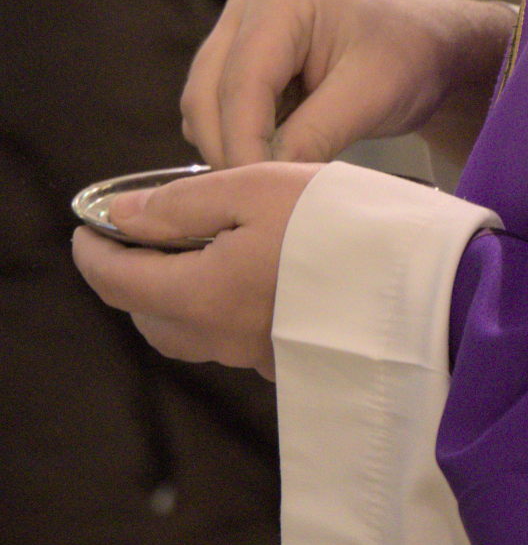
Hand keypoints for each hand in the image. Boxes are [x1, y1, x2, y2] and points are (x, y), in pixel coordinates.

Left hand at [71, 162, 317, 378]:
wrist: (424, 285)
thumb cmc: (340, 225)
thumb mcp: (257, 187)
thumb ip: (182, 203)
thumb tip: (119, 217)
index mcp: (201, 295)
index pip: (119, 281)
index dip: (93, 251)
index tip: (85, 225)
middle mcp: (220, 337)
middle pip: (149, 315)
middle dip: (130, 275)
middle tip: (137, 231)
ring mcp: (257, 355)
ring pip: (188, 329)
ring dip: (171, 293)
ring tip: (189, 245)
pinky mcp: (290, 357)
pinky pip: (230, 335)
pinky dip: (214, 303)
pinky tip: (245, 268)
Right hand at [182, 0, 514, 167]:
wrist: (426, 45)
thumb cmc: (408, 57)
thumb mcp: (373, 95)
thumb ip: (317, 133)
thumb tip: (262, 179)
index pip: (242, 82)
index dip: (244, 144)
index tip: (260, 196)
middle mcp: (250, 2)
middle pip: (207, 93)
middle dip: (231, 151)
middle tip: (265, 200)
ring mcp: (238, 26)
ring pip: (203, 105)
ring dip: (230, 147)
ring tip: (278, 176)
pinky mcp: (237, 54)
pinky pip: (215, 108)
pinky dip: (237, 138)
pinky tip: (277, 154)